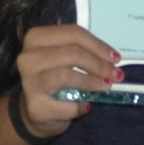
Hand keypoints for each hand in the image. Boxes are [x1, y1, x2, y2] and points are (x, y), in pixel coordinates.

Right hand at [13, 24, 115, 140]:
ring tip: (106, 86)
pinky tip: (85, 106)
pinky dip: (80, 106)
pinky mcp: (35, 106)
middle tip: (116, 74)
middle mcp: (28, 58)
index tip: (115, 57)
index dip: (98, 45)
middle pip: (72, 54)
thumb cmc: (53, 78)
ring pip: (67, 76)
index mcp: (36, 38)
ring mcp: (29, 82)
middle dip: (99, 64)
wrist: (33, 110)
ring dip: (92, 82)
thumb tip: (112, 60)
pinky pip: (66, 104)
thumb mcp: (63, 58)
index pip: (72, 34)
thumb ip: (82, 53)